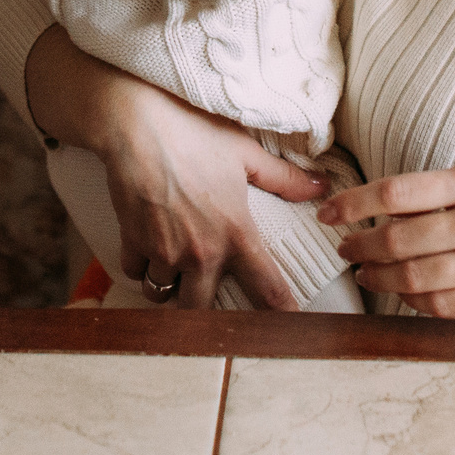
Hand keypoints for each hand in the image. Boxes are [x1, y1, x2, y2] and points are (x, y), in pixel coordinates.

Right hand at [24, 27, 327, 309]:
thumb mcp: (245, 153)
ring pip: (163, 293)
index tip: (288, 328)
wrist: (138, 126)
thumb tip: (321, 186)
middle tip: (205, 291)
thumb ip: (284, 178)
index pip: (267, 289)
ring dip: (168, 286)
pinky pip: (135, 272)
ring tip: (172, 268)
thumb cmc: (193, 133)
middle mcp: (201, 252)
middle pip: (202, 310)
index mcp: (236, 234)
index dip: (281, 315)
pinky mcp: (134, 242)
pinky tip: (145, 246)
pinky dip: (140, 265)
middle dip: (203, 308)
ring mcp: (165, 251)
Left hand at [317, 162, 454, 325]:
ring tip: (365, 273)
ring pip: (414, 277)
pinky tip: (403, 296)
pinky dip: (414, 302)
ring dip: (380, 277)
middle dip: (361, 245)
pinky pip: (443, 307)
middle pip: (397, 238)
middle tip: (345, 248)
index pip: (396, 192)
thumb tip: (389, 209)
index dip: (352, 204)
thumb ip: (453, 191)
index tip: (330, 214)